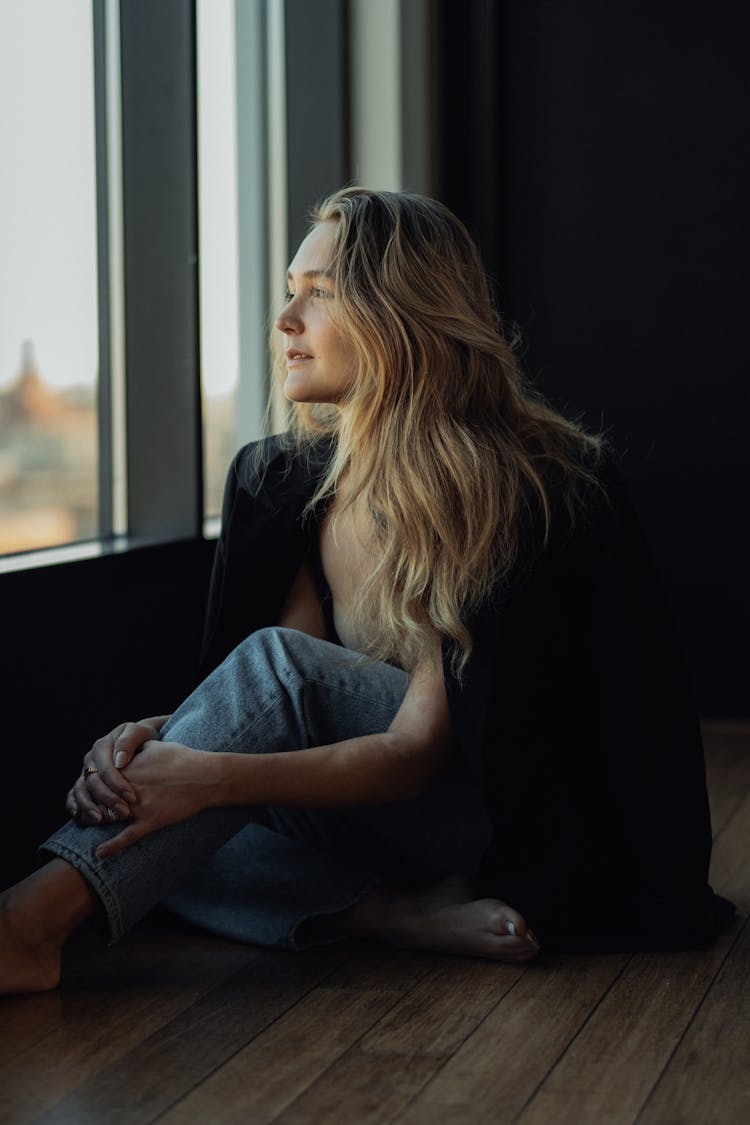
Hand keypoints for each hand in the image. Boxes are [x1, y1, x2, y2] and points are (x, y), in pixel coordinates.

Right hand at [68, 716, 169, 825]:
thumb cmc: (141, 737)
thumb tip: (119, 761)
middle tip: (124, 813)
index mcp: (101, 746)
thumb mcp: (138, 732)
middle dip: (107, 799)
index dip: (117, 785)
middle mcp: (90, 760)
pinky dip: (74, 806)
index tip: (132, 798)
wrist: (139, 740)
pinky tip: (80, 817)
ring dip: (88, 807)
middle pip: (93, 782)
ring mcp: (85, 772)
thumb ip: (128, 741)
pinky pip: (73, 795)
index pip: (106, 769)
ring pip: (80, 790)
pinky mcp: (84, 783)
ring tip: (101, 820)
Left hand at [95, 740, 218, 858]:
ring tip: (89, 825)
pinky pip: (127, 836)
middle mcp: (129, 787)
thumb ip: (136, 748)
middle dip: (91, 805)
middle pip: (99, 799)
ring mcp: (139, 805)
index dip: (93, 786)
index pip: (99, 779)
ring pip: (109, 816)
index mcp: (128, 768)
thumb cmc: (183, 759)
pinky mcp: (150, 820)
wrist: (204, 776)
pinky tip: (100, 853)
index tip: (90, 790)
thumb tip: (126, 750)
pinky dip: (112, 847)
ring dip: (97, 822)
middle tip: (87, 810)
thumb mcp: (155, 745)